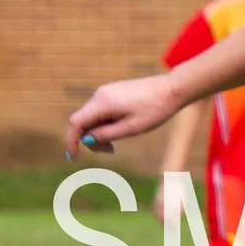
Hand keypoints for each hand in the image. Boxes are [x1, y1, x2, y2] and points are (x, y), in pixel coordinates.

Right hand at [67, 73, 182, 156]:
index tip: (73, 156)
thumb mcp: (132, 128)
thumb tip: (86, 139)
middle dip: (90, 138)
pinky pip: (101, 110)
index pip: (76, 122)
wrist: (173, 89)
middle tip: (110, 150)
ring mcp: (106, 91)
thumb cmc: (155, 110)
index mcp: (103, 102)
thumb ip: (107, 134)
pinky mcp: (113, 92)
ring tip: (118, 141)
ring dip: (99, 132)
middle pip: (83, 120)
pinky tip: (122, 128)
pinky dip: (105, 123)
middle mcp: (100, 94)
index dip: (72, 140)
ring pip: (92, 116)